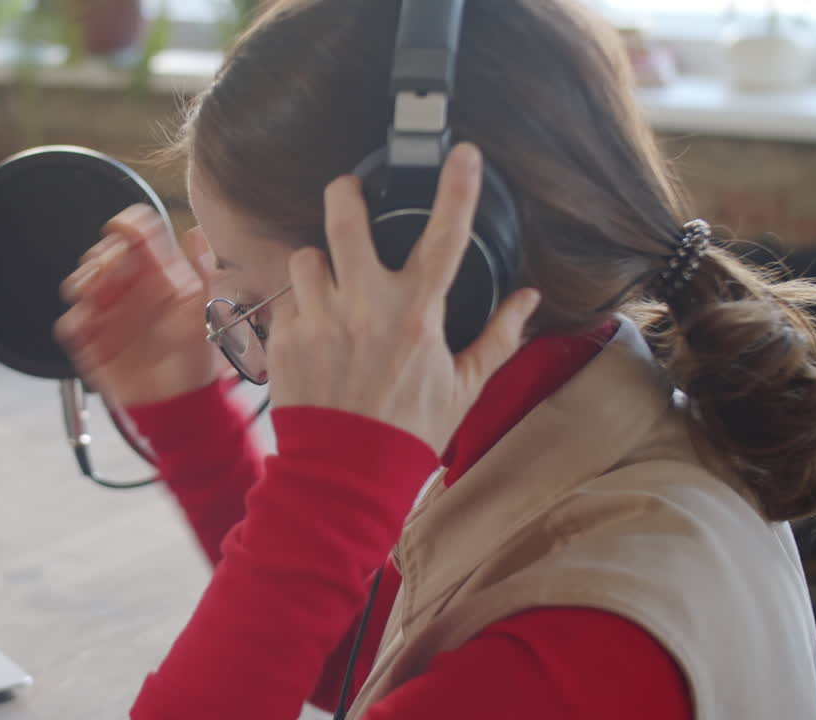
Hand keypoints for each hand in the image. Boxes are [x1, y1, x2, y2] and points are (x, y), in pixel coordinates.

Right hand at [54, 204, 228, 408]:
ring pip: (79, 282)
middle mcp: (128, 289)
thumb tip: (196, 233)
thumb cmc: (195, 356)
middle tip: (117, 270)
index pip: (136, 235)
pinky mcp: (91, 341)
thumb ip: (203, 270)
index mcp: (156, 274)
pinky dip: (78, 321)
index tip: (124, 231)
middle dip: (106, 257)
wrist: (180, 400)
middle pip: (102, 254)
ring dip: (87, 283)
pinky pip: (70, 323)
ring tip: (103, 293)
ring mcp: (107, 314)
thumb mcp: (206, 311)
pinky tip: (95, 324)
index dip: (127, 226)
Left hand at [266, 143, 541, 453]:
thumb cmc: (409, 430)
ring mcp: (320, 320)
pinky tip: (315, 337)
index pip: (445, 237)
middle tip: (348, 192)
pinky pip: (288, 301)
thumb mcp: (463, 387)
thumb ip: (498, 337)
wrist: (345, 475)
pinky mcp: (287, 338)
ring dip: (318, 267)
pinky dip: (300, 311)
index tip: (463, 153)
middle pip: (344, 219)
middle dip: (344, 194)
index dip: (457, 189)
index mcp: (417, 315)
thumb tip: (528, 298)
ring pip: (307, 257)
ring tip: (330, 293)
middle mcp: (366, 307)